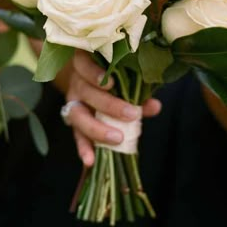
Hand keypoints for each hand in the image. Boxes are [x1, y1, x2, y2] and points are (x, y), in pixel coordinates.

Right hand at [64, 50, 160, 165]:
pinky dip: (84, 148)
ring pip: (78, 116)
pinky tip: (90, 161)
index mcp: (86, 66)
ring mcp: (72, 103)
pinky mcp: (73, 123)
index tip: (111, 82)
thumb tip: (154, 106)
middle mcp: (76, 83)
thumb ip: (137, 91)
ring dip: (97, 129)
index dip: (95, 73)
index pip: (84, 65)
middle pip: (86, 93)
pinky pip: (77, 136)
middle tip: (131, 115)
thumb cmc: (110, 77)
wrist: (87, 81)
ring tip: (117, 138)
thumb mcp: (123, 79)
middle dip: (109, 105)